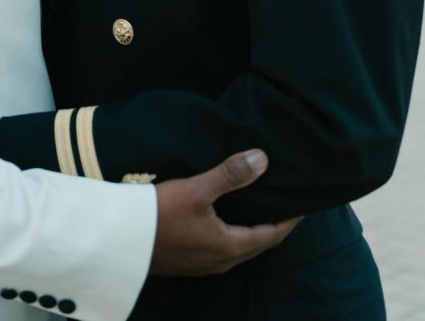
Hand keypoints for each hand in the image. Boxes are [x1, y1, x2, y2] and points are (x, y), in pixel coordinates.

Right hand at [150, 150, 300, 276]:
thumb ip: (230, 174)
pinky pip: (221, 249)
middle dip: (273, 226)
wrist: (121, 240)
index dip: (289, 221)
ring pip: (238, 248)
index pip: (271, 235)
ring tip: (257, 208)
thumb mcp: (197, 189)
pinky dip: (233, 235)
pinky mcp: (188, 261)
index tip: (303, 205)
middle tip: (284, 205)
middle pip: (257, 244)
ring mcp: (203, 264)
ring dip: (252, 231)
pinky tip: (224, 220)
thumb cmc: (160, 215)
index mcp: (228, 247)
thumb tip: (263, 159)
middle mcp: (220, 261)